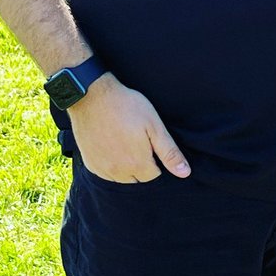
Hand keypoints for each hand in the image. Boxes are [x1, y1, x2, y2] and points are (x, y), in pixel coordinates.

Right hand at [68, 73, 190, 182]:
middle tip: (139, 141)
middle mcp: (118, 172)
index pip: (154, 175)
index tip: (152, 143)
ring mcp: (102, 169)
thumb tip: (185, 173)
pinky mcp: (90, 164)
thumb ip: (169, 152)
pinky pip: (106, 172)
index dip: (157, 159)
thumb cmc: (128, 107)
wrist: (93, 97)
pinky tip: (112, 146)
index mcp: (137, 164)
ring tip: (126, 142)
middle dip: (142, 165)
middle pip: (138, 178)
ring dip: (127, 166)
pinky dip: (111, 164)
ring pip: (121, 178)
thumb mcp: (154, 126)